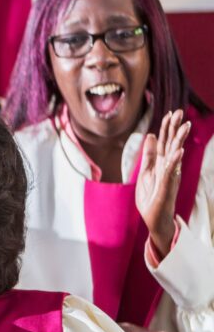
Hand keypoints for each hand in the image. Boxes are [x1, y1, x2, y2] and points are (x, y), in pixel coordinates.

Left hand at [136, 109, 189, 257]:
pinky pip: (171, 172)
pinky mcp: (167, 186)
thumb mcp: (146, 172)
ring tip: (185, 126)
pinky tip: (179, 151)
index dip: (167, 128)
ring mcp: (169, 176)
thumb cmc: (152, 196)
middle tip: (180, 112)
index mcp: (161, 163)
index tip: (171, 113)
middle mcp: (168, 167)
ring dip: (179, 140)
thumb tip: (150, 135)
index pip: (164, 142)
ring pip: (175, 155)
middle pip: (172, 144)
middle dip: (175, 128)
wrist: (155, 218)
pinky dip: (175, 161)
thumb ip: (149, 154)